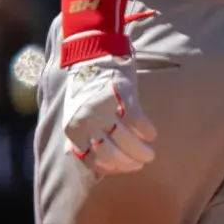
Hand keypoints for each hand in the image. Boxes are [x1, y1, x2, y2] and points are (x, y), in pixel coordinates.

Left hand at [59, 55, 156, 175]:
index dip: (112, 168)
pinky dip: (146, 131)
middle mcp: (87, 122)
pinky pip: (138, 122)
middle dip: (130, 163)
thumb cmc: (84, 89)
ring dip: (142, 151)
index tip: (124, 167)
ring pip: (127, 141)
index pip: (93, 161)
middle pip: (113, 153)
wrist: (92, 55)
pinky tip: (151, 134)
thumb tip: (73, 156)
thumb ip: (75, 136)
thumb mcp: (72, 114)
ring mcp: (105, 110)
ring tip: (149, 153)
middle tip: (142, 162)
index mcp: (74, 130)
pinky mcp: (122, 98)